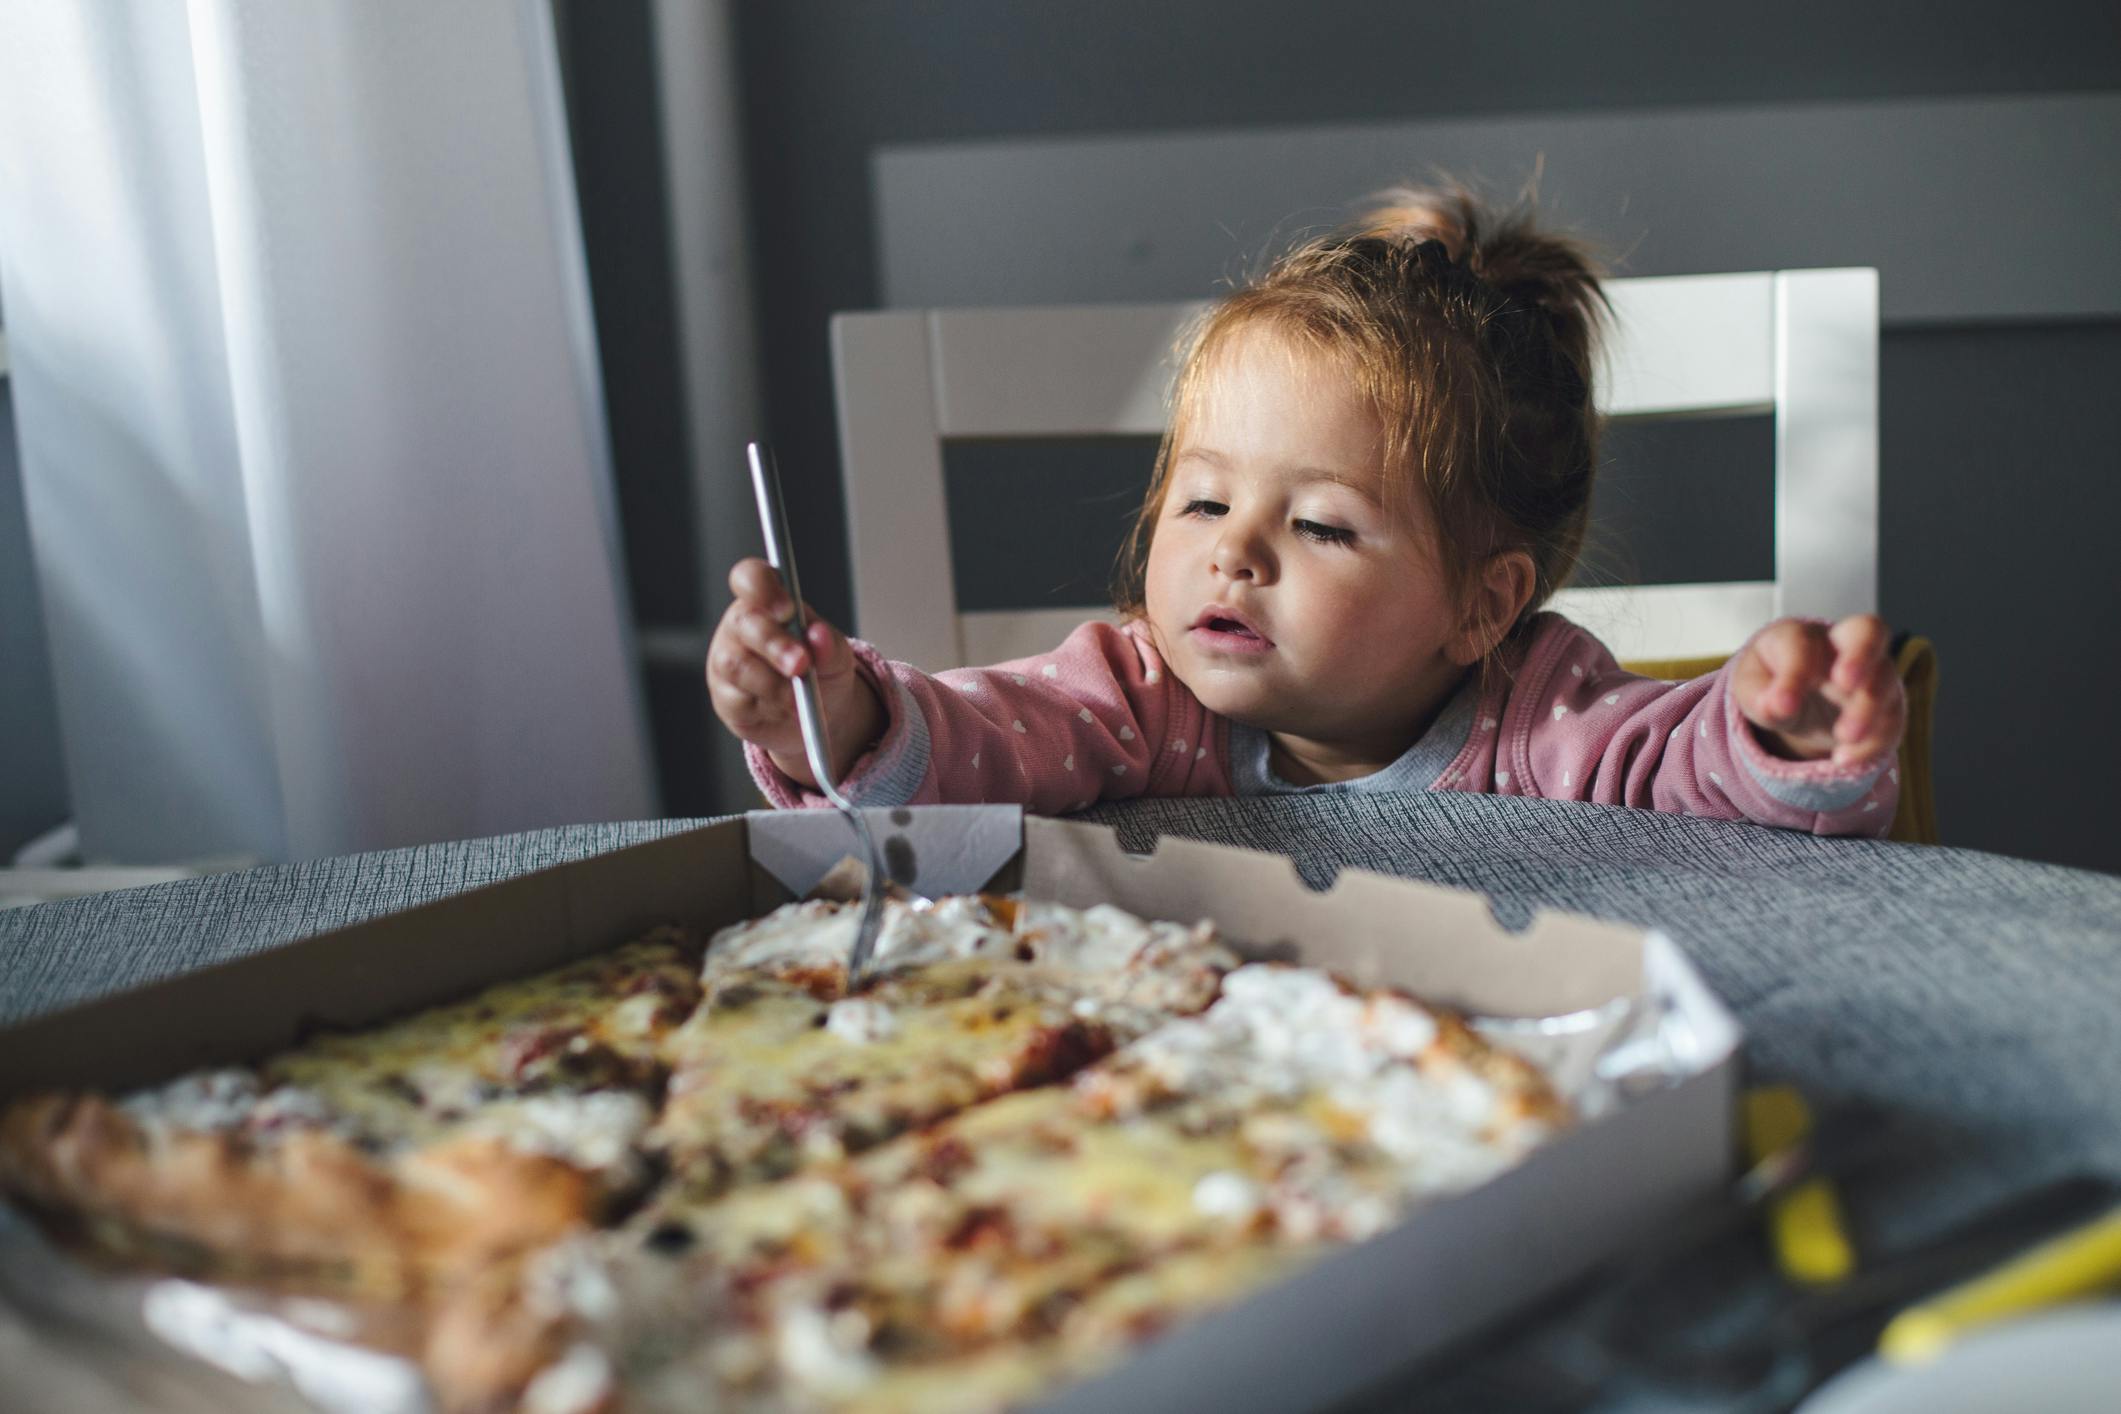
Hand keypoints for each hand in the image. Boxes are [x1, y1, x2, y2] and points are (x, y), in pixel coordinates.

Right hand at [707, 558, 882, 788]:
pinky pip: (738, 700)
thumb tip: (818, 635)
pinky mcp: (725, 696)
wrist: (817, 714)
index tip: (787, 608)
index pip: (751, 578)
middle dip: (774, 644)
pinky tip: (787, 710)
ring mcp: (727, 660)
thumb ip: (829, 646)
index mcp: (767, 601)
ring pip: (737, 665)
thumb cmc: (821, 670)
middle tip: (801, 663)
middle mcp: (741, 626)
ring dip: (773, 683)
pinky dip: (768, 707)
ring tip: (800, 699)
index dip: (762, 587)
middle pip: (743, 622)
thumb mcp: (835, 656)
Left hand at [1731, 614, 1904, 765]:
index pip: (1802, 644)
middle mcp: (1843, 645)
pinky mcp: (1887, 704)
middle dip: (1859, 655)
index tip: (1780, 706)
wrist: (1793, 699)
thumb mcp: (1750, 688)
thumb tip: (1775, 706)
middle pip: (1868, 631)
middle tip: (1844, 683)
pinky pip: (1892, 719)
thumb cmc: (1769, 683)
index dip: (1794, 674)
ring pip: (1885, 679)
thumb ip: (1757, 695)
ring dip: (1867, 710)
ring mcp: (1872, 672)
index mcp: (1800, 636)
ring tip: (1844, 739)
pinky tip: (1845, 759)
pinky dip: (1873, 742)